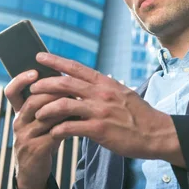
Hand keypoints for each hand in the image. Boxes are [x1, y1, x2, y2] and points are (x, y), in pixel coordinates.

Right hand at [4, 70, 69, 188]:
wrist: (32, 172)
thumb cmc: (41, 139)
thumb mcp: (40, 120)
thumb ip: (48, 103)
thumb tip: (67, 80)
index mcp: (18, 112)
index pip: (11, 91)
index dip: (20, 79)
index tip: (35, 71)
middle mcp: (18, 122)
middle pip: (32, 101)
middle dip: (52, 92)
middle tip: (70, 86)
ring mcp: (24, 137)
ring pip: (43, 117)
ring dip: (62, 108)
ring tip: (78, 101)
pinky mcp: (35, 151)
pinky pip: (52, 134)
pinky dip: (66, 126)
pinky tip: (78, 122)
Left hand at [30, 53, 184, 165]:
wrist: (157, 133)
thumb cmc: (138, 114)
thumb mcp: (121, 93)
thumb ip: (102, 88)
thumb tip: (84, 82)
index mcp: (105, 82)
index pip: (75, 67)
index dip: (55, 61)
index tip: (39, 56)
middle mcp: (101, 93)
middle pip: (64, 83)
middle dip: (44, 84)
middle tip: (32, 87)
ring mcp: (99, 111)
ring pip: (63, 104)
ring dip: (46, 109)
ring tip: (37, 114)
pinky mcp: (99, 130)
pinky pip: (71, 127)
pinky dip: (58, 129)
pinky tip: (53, 133)